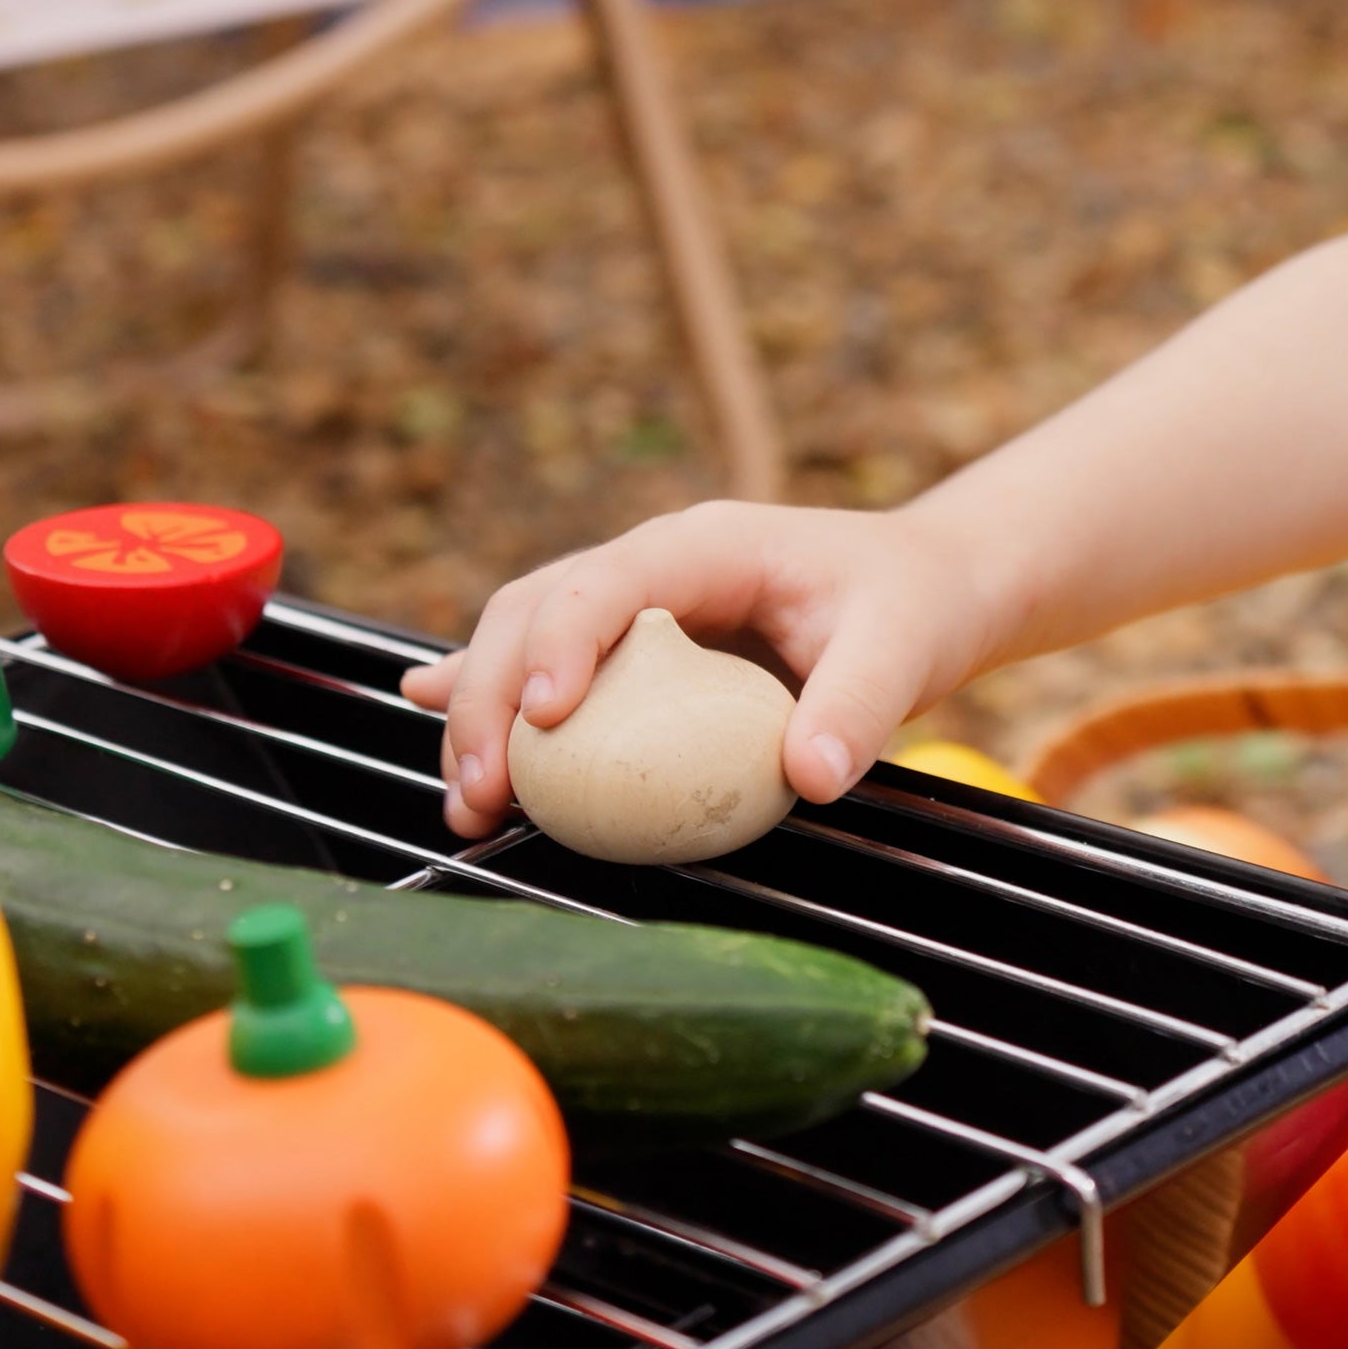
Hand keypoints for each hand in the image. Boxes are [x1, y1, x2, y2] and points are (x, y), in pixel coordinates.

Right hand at [401, 500, 996, 839]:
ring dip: (478, 711)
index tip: (544, 720)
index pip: (607, 580)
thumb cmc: (910, 605)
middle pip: (534, 608)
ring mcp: (634, 603)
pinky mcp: (632, 647)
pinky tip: (428, 712)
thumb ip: (857, 708)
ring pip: (521, 634)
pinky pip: (546, 659)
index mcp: (706, 546)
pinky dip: (488, 692)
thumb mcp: (901, 649)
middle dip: (489, 695)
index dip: (562, 643)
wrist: (919, 588)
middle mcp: (652, 564)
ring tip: (466, 802)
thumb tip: (809, 779)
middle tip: (483, 791)